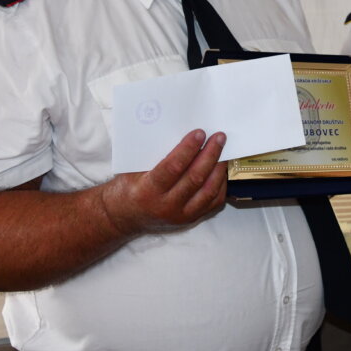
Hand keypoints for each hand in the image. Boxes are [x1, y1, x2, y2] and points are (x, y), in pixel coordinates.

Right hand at [100, 130, 227, 236]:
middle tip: (219, 137)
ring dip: (219, 168)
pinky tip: (221, 169)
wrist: (126, 217)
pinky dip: (220, 183)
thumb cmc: (128, 186)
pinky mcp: (191, 219)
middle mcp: (166, 206)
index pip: (173, 168)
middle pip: (195, 178)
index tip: (199, 133)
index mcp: (148, 191)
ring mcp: (181, 215)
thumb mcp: (133, 169)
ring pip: (208, 190)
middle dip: (210, 154)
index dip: (188, 149)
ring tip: (224, 150)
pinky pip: (213, 201)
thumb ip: (154, 155)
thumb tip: (181, 131)